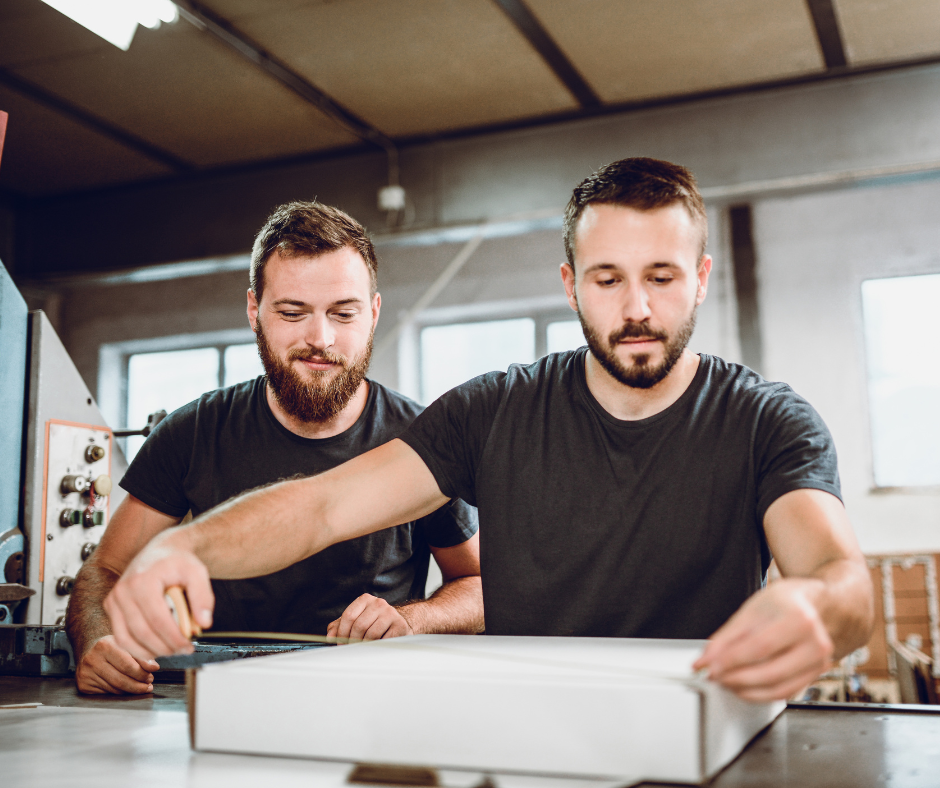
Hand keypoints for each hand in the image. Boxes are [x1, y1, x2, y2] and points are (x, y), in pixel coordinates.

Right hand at [75, 635, 159, 694]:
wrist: (90, 650)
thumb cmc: (113, 647)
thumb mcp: (127, 645)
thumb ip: (141, 656)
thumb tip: (154, 668)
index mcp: (105, 645)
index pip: (127, 665)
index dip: (142, 673)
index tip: (152, 675)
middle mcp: (92, 660)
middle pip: (121, 680)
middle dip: (138, 685)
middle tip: (149, 684)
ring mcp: (85, 674)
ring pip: (114, 689)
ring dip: (131, 690)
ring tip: (142, 686)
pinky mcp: (83, 685)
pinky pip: (107, 693)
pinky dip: (120, 692)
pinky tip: (127, 688)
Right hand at [103, 541, 213, 661]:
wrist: (160, 550)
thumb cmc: (179, 561)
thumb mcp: (197, 572)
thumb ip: (203, 596)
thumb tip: (204, 624)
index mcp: (142, 581)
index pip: (157, 620)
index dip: (174, 638)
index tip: (189, 646)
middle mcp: (123, 591)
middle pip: (142, 632)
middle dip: (164, 647)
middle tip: (183, 650)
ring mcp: (113, 599)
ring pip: (126, 639)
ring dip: (150, 651)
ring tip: (170, 650)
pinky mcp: (110, 606)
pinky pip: (120, 636)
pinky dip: (136, 648)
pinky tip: (154, 648)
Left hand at [327, 594, 413, 640]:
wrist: (397, 623)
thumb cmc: (373, 623)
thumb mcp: (355, 621)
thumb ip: (339, 626)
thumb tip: (330, 636)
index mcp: (365, 599)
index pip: (349, 616)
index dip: (342, 632)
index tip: (340, 644)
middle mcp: (379, 603)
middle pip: (359, 625)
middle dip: (352, 641)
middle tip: (350, 649)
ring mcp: (391, 613)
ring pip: (371, 634)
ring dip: (364, 645)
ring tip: (362, 648)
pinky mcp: (400, 625)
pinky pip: (384, 640)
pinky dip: (377, 646)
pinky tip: (375, 646)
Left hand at [692, 579, 833, 701]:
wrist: (816, 605)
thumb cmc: (783, 603)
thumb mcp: (752, 609)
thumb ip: (727, 636)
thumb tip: (706, 660)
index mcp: (798, 618)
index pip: (758, 647)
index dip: (729, 660)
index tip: (708, 666)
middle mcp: (815, 642)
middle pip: (769, 672)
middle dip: (735, 678)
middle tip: (714, 676)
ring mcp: (820, 662)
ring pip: (778, 688)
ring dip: (746, 690)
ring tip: (726, 682)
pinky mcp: (817, 675)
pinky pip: (785, 692)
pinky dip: (761, 694)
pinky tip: (744, 687)